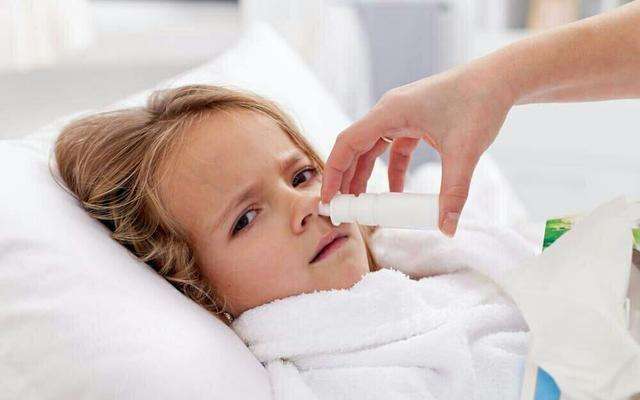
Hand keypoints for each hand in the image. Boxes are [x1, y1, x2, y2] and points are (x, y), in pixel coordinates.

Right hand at [320, 60, 515, 235]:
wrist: (501, 78)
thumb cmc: (480, 104)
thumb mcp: (464, 152)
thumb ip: (453, 192)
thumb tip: (447, 229)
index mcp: (390, 112)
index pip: (347, 143)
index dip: (333, 173)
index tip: (330, 200)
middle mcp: (389, 111)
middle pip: (355, 148)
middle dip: (347, 179)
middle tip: (344, 210)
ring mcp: (401, 114)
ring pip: (372, 149)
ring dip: (367, 176)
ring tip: (364, 205)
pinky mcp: (414, 120)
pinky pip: (393, 148)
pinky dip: (392, 170)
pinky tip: (398, 192)